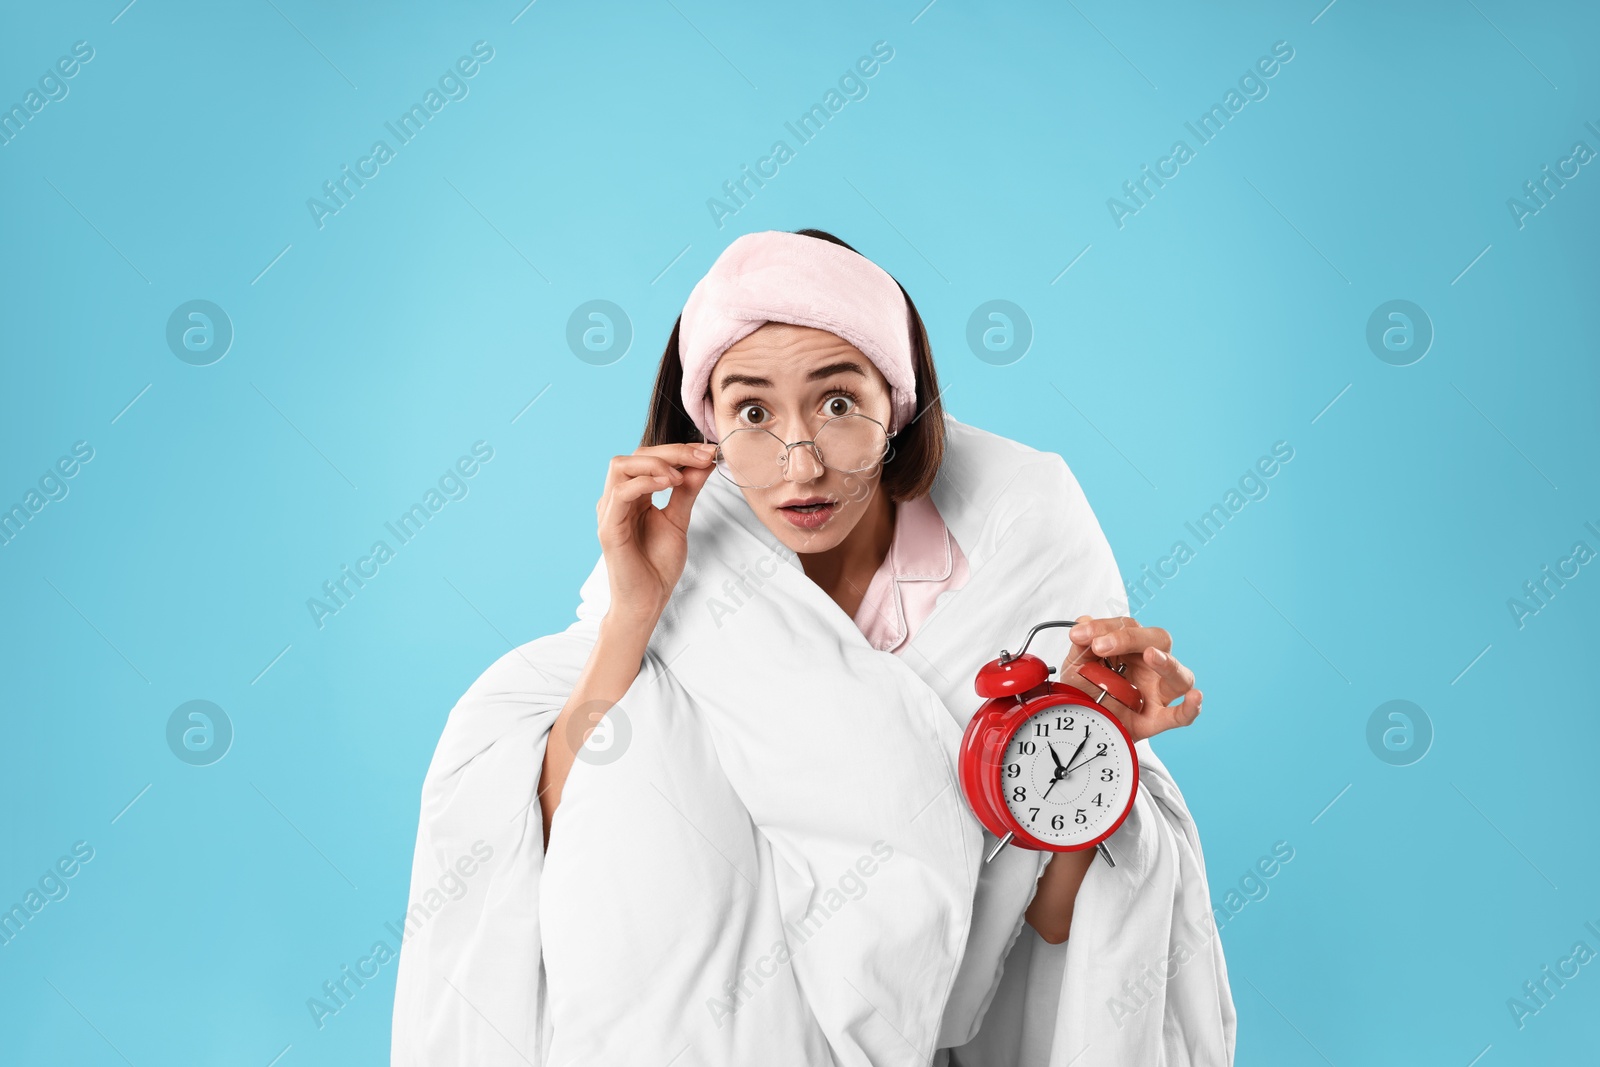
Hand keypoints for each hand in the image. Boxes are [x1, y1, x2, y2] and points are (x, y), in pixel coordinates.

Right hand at [596, 442, 716, 626]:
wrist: (648, 601)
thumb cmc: (657, 565)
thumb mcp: (679, 520)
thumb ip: (687, 490)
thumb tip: (704, 462)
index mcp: (633, 495)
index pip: (648, 457)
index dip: (679, 450)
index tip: (709, 452)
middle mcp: (617, 499)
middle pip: (635, 455)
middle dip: (671, 451)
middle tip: (701, 457)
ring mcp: (610, 512)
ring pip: (621, 466)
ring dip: (655, 464)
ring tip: (680, 476)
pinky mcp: (608, 528)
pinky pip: (620, 493)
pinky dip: (644, 482)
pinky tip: (668, 485)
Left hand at [1060, 615, 1201, 742]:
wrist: (1078, 721)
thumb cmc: (1084, 689)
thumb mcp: (1076, 664)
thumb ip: (1082, 644)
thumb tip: (1084, 621)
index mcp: (1131, 649)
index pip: (1128, 627)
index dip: (1103, 628)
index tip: (1080, 635)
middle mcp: (1149, 667)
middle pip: (1159, 641)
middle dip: (1132, 638)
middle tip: (1101, 645)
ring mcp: (1156, 692)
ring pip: (1179, 675)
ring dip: (1168, 663)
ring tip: (1151, 656)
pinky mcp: (1157, 719)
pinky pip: (1181, 715)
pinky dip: (1191, 707)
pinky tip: (1194, 697)